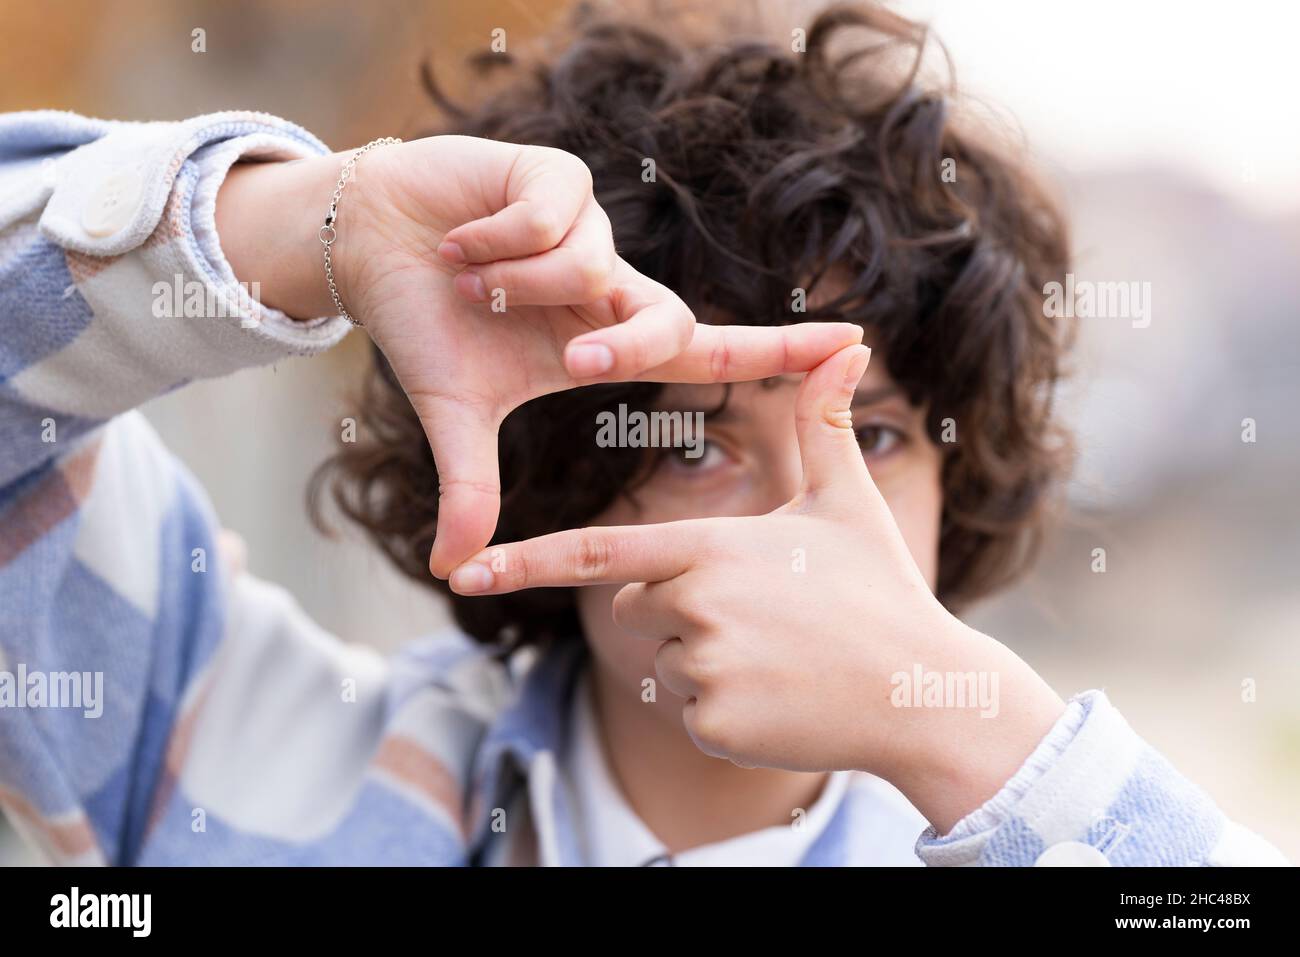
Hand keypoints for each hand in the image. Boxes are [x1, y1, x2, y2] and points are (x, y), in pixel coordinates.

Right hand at [216, 136, 863, 575]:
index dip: (779, 351)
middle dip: (620, 345)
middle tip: (564, 358)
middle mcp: (611, 282)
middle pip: (667, 320)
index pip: (709, 348)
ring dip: (515, 284)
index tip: (855, 345)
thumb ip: (470, 486)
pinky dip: (493, 240)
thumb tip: (450, 572)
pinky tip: (461, 241)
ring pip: (592, 265)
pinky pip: (550, 216)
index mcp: (604, 337)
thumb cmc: (425, 322)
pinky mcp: (556, 173)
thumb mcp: (454, 411)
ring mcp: (590, 226)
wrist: (372, 241)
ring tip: (466, 278)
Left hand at [446, 344, 1065, 832]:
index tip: (463, 573)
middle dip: (681, 610)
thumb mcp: (847, 506)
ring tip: (778, 656)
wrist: (921, 696)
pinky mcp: (712, 722)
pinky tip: (778, 697)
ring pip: (664, 660)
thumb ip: (821, 429)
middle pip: (639, 606)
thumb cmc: (880, 593)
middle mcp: (695, 603)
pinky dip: (723, 709)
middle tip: (764, 617)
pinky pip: (688, 709)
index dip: (524, 561)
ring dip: (704, 661)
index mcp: (711, 546)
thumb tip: (849, 346)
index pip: (597, 552)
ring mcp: (702, 667)